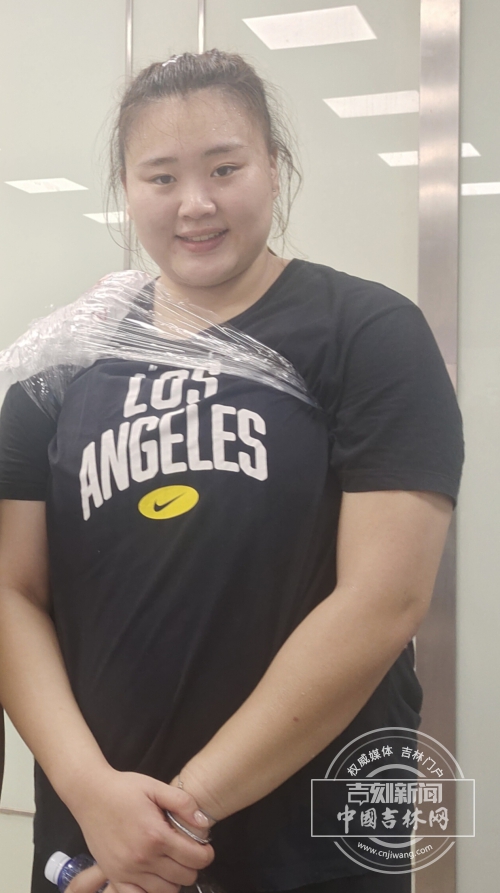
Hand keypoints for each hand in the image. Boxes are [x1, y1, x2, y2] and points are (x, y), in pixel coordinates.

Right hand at [69, 766, 213, 892]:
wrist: (90, 794)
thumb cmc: (124, 788)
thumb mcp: (156, 787)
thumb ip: (183, 803)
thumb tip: (204, 823)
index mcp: (156, 835)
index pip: (195, 858)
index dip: (206, 853)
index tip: (204, 847)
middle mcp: (143, 858)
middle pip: (184, 878)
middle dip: (192, 865)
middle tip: (186, 851)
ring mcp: (127, 871)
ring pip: (166, 891)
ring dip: (174, 879)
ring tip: (170, 862)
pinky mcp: (114, 877)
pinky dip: (151, 891)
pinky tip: (154, 877)